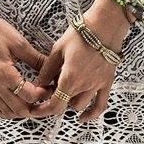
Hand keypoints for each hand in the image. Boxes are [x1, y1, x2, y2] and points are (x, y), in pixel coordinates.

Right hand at [0, 3, 53, 119]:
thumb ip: (35, 59)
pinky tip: (16, 103)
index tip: (51, 88)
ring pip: (6, 113)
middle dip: (36, 108)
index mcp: (3, 73)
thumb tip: (51, 68)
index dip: (43, 94)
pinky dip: (7, 111)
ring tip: (34, 102)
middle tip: (47, 99)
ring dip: (22, 112)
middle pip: (18, 109)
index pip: (28, 95)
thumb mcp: (18, 42)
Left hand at [28, 0, 131, 121]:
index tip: (36, 109)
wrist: (105, 25)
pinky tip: (83, 118)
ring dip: (70, 103)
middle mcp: (84, 86)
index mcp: (69, 78)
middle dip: (56, 100)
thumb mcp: (58, 49)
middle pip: (66, 104)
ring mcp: (97, 86)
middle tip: (50, 90)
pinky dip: (92, 114)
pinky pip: (101, 105)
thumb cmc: (81, 34)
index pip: (55, 105)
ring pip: (80, 105)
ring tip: (65, 91)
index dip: (43, 110)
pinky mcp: (107, 82)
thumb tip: (38, 84)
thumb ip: (47, 70)